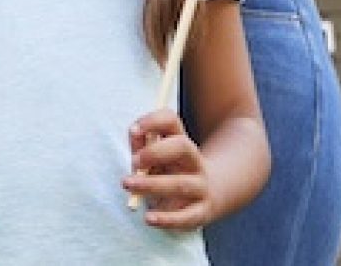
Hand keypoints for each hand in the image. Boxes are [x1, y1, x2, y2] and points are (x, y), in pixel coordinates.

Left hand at [123, 109, 215, 230]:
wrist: (212, 194)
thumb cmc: (171, 169)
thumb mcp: (158, 154)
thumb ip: (142, 144)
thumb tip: (134, 134)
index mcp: (180, 141)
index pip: (170, 121)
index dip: (152, 121)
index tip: (133, 130)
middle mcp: (194, 160)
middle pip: (182, 147)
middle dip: (156, 152)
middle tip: (134, 162)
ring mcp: (201, 186)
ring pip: (181, 184)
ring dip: (152, 185)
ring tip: (128, 184)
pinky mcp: (201, 212)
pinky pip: (187, 217)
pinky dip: (167, 219)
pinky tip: (148, 218)